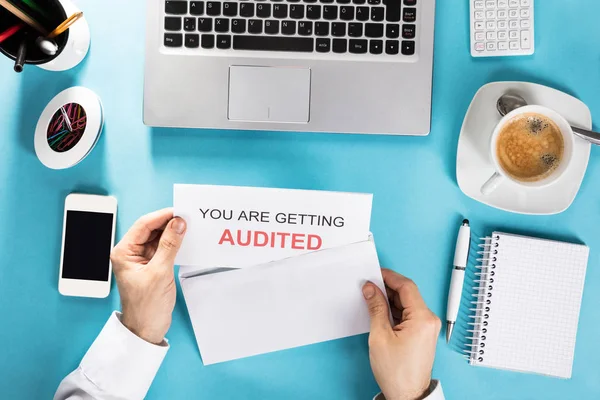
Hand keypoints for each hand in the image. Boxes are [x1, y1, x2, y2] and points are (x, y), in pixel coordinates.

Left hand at [110, 208, 186, 344]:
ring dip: (172, 233)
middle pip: (150, 229)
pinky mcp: (151, 266)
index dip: (162, 216)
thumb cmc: (146, 307)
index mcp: (124, 252)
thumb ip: (169, 245)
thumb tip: (178, 224)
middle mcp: (130, 253)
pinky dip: (173, 243)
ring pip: (158, 237)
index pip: (144, 225)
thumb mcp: (160, 272)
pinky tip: (184, 241)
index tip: (180, 212)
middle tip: (188, 218)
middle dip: (169, 223)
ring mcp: (140, 259)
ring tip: (188, 228)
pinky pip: (162, 248)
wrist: (145, 329)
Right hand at [363, 269, 440, 399]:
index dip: (389, 277)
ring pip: (407, 303)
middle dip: (387, 287)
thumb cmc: (397, 372)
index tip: (375, 273)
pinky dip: (394, 310)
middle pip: (407, 294)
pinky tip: (380, 311)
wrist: (407, 395)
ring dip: (389, 299)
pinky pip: (408, 314)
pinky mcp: (422, 333)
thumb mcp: (380, 336)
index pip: (406, 286)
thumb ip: (376, 308)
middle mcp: (429, 320)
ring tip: (371, 299)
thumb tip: (371, 290)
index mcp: (422, 318)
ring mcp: (427, 327)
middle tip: (369, 286)